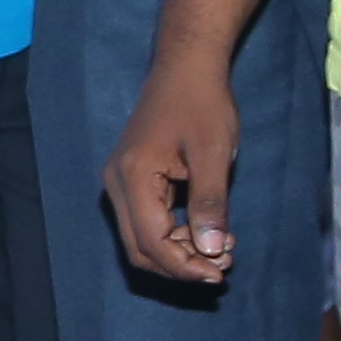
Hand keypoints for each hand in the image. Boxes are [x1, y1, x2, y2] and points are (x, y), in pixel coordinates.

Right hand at [105, 61, 243, 286]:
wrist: (186, 67)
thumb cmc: (202, 104)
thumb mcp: (213, 154)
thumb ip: (210, 204)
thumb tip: (210, 251)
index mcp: (133, 177)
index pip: (151, 241)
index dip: (184, 266)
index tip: (220, 272)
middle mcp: (118, 184)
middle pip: (139, 248)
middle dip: (180, 264)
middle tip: (222, 264)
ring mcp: (121, 182)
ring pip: (141, 238)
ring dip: (178, 252)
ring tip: (220, 247)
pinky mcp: (132, 180)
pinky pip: (146, 221)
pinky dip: (173, 235)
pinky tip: (204, 230)